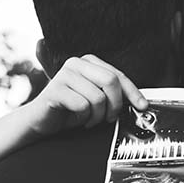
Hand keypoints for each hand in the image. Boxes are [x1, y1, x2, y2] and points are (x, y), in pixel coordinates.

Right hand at [30, 55, 146, 134]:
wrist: (41, 121)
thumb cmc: (70, 110)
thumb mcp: (96, 98)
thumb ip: (112, 93)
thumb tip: (140, 102)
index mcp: (88, 61)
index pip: (118, 75)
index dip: (133, 92)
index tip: (142, 106)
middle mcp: (76, 63)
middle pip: (111, 81)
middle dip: (114, 105)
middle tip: (108, 118)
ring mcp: (64, 74)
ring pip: (98, 97)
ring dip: (97, 116)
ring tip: (88, 119)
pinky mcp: (55, 89)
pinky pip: (82, 106)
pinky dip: (83, 118)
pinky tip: (76, 119)